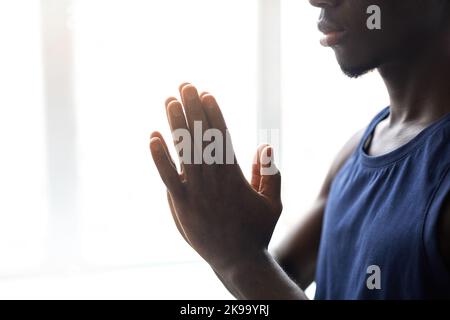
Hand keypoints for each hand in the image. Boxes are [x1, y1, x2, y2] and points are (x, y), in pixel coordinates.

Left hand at [149, 83, 282, 273]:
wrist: (238, 262)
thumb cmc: (257, 231)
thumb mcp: (273, 203)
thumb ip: (270, 173)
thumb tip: (265, 146)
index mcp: (235, 176)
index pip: (222, 137)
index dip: (213, 113)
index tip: (206, 94)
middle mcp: (213, 179)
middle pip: (201, 136)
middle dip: (192, 108)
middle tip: (185, 85)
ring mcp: (195, 192)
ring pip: (183, 151)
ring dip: (175, 124)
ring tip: (169, 101)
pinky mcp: (181, 205)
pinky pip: (167, 177)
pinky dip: (159, 157)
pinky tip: (152, 137)